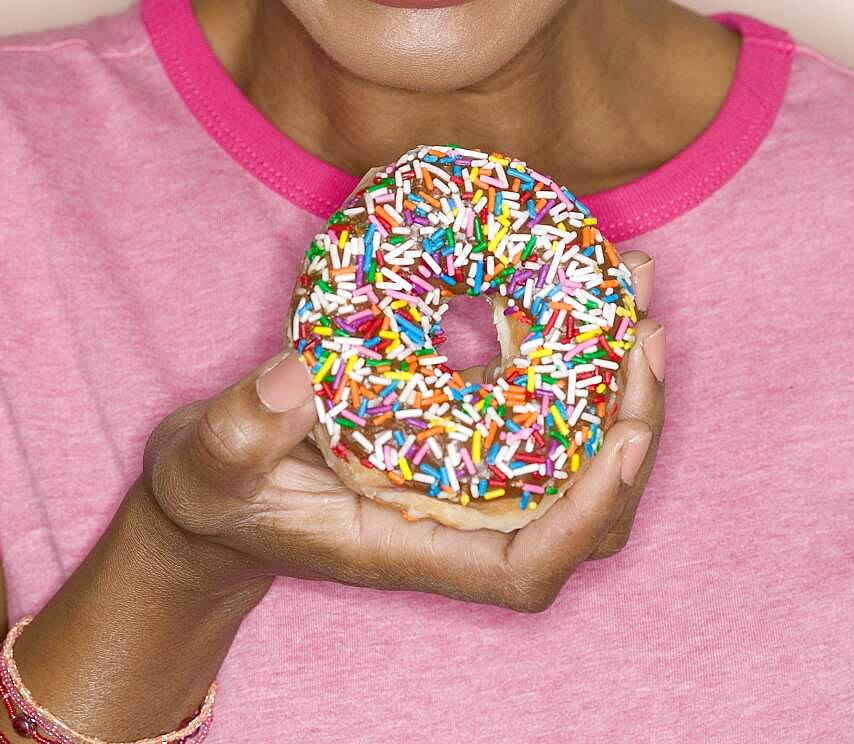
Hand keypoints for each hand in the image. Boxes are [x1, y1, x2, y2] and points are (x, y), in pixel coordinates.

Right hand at [142, 253, 663, 612]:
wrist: (218, 491)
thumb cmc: (215, 494)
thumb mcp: (210, 465)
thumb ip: (242, 433)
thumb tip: (297, 374)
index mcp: (410, 547)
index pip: (525, 568)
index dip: (585, 516)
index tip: (621, 439)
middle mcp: (456, 523)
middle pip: (582, 509)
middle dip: (630, 426)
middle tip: (643, 328)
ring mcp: (464, 481)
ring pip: (575, 455)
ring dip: (616, 379)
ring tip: (630, 287)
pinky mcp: (456, 436)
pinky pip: (535, 407)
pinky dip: (568, 353)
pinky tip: (571, 285)